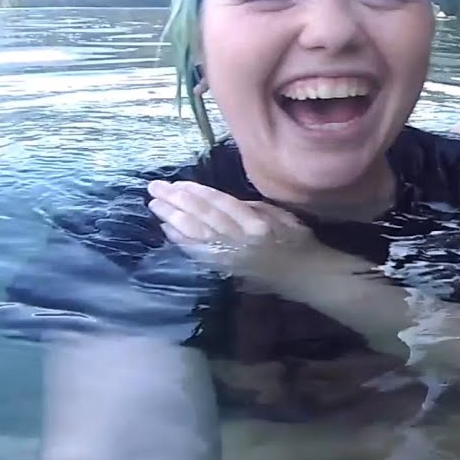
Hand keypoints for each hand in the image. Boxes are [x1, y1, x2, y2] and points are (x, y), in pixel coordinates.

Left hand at [146, 180, 314, 280]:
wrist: (304, 276)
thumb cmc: (296, 242)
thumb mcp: (282, 216)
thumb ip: (254, 207)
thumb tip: (223, 202)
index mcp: (257, 225)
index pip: (221, 204)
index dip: (197, 193)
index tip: (177, 183)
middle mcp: (241, 241)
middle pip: (203, 218)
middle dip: (177, 202)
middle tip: (155, 189)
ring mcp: (231, 257)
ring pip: (197, 235)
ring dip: (173, 219)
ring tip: (155, 205)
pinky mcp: (225, 270)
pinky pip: (198, 254)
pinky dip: (182, 242)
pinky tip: (168, 230)